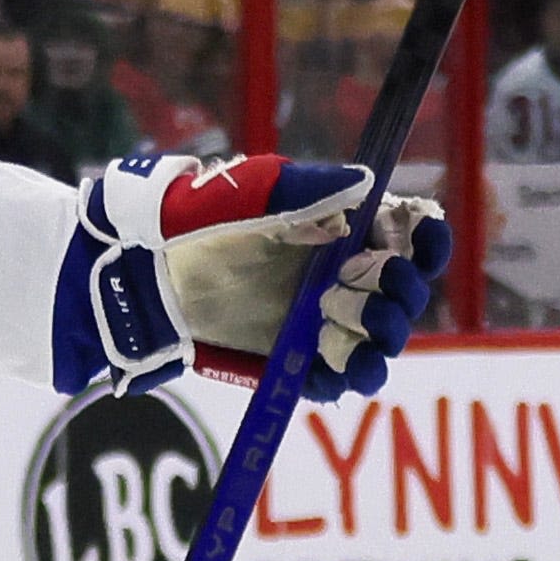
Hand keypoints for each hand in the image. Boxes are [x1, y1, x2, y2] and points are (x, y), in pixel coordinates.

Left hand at [75, 154, 442, 396]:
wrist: (136, 267)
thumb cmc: (191, 215)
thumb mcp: (253, 189)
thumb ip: (312, 186)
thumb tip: (371, 183)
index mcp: (338, 227)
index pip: (403, 234)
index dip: (423, 240)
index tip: (422, 243)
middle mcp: (335, 274)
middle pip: (398, 292)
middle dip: (401, 292)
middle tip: (381, 287)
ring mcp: (314, 320)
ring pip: (375, 340)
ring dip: (384, 338)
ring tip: (368, 334)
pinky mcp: (288, 359)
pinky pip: (332, 377)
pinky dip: (348, 375)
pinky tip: (351, 368)